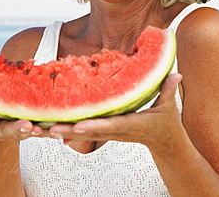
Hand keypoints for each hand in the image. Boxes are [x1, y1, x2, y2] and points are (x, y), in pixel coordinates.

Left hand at [48, 73, 183, 151]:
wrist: (165, 145)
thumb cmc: (168, 124)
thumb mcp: (170, 107)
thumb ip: (170, 89)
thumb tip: (177, 73)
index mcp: (132, 124)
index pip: (112, 125)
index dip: (95, 126)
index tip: (77, 125)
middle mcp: (118, 130)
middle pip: (90, 131)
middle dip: (69, 130)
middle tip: (47, 128)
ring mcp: (111, 132)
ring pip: (83, 133)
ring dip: (63, 131)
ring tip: (41, 129)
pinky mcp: (107, 131)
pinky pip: (85, 130)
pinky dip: (69, 130)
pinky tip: (50, 129)